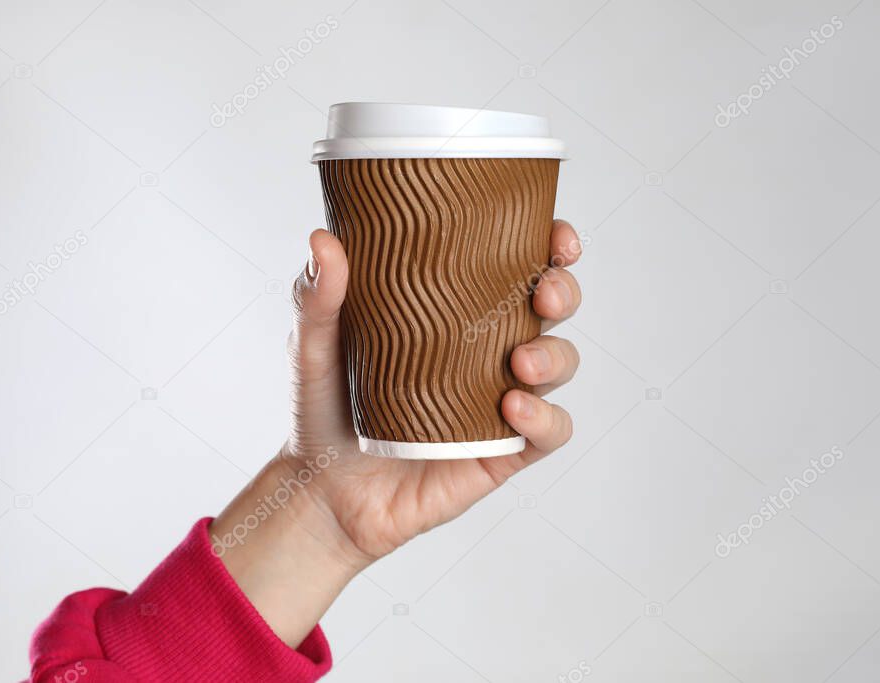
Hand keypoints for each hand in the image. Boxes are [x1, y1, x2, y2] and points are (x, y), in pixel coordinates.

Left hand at [212, 220, 582, 645]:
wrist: (321, 492)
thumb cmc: (323, 411)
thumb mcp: (315, 348)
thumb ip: (318, 298)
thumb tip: (323, 240)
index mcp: (456, 312)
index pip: (516, 267)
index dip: (549, 246)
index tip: (554, 236)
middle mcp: (487, 349)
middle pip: (553, 308)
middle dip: (563, 291)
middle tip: (542, 294)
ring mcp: (498, 400)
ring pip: (560, 364)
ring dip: (554, 355)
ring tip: (519, 360)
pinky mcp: (503, 450)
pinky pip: (549, 431)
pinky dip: (545, 416)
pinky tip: (512, 407)